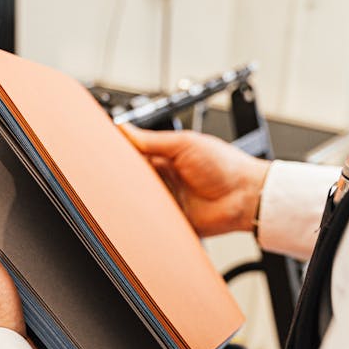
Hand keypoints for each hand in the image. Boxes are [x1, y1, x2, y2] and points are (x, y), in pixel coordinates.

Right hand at [121, 125, 269, 237]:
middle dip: (119, 176)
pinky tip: (136, 210)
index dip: (117, 152)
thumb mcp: (185, 144)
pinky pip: (149, 219)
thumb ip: (153, 140)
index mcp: (164, 156)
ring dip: (130, 196)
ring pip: (136, 199)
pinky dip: (141, 216)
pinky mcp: (169, 220)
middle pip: (130, 177)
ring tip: (122, 191)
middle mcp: (162, 178)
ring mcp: (165, 200)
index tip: (103, 150)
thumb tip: (124, 129)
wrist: (245, 196)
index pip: (132, 153)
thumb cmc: (225, 166)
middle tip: (109, 174)